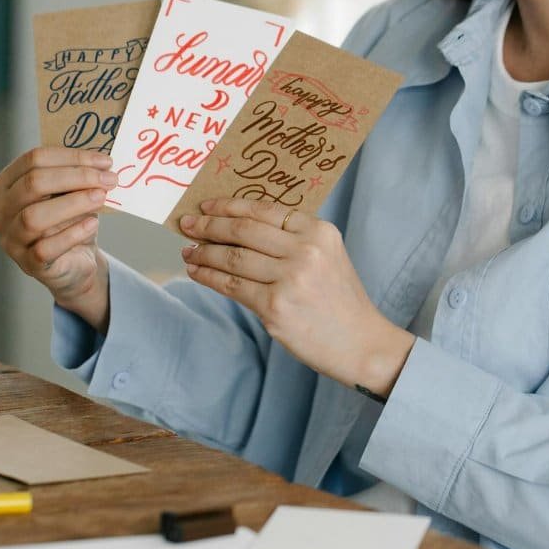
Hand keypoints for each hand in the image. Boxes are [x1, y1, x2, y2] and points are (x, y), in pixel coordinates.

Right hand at [0, 147, 115, 328]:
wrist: (75, 262)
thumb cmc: (70, 221)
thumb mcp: (71, 194)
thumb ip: (77, 177)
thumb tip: (101, 165)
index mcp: (7, 184)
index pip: (33, 159)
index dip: (72, 157)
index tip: (105, 161)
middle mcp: (1, 210)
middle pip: (33, 183)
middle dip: (76, 177)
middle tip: (108, 179)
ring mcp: (11, 239)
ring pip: (34, 216)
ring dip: (73, 203)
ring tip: (101, 198)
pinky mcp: (28, 264)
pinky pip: (45, 248)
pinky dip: (72, 234)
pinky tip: (92, 224)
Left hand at [179, 199, 414, 396]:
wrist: (361, 343)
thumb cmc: (339, 301)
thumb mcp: (327, 256)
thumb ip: (293, 239)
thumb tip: (238, 227)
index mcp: (319, 231)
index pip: (264, 210)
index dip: (229, 206)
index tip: (207, 205)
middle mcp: (306, 250)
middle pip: (244, 230)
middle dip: (209, 225)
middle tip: (187, 223)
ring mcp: (290, 278)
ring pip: (233, 258)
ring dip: (204, 252)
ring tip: (188, 250)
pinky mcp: (275, 306)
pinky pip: (232, 286)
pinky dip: (209, 276)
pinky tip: (197, 271)